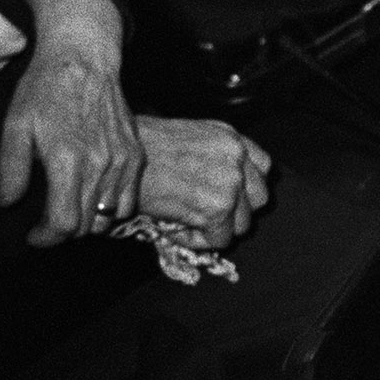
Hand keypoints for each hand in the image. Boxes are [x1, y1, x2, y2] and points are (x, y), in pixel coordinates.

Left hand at [0, 0, 141, 243]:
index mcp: (67, 161)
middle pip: (85, 225)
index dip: (45, 238)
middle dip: (63, 232)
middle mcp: (99, 166)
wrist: (84, 59)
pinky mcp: (135, 157)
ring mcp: (121, 163)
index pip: (62, 223)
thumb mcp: (15, 125)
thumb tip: (8, 203)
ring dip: (87, 223)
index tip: (34, 236)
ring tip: (69, 211)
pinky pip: (128, 201)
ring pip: (107, 217)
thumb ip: (11, 169)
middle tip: (47, 224)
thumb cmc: (45, 89)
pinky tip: (93, 198)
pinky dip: (111, 209)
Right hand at [132, 117, 271, 246]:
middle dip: (236, 211)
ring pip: (243, 224)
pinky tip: (175, 228)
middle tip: (206, 214)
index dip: (246, 187)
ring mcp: (231, 183)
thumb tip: (219, 184)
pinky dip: (198, 241)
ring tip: (185, 220)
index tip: (227, 196)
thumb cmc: (139, 149)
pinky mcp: (217, 209)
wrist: (116, 160)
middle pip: (260, 199)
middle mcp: (236, 157)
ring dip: (216, 228)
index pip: (263, 167)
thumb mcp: (187, 139)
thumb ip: (213, 157)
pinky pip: (221, 240)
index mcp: (230, 138)